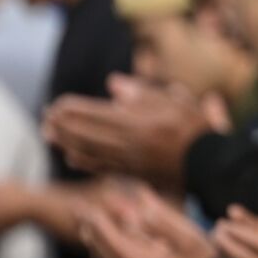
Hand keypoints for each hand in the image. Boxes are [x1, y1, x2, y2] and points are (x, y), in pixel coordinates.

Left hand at [42, 74, 211, 188]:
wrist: (211, 160)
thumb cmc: (194, 125)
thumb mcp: (174, 100)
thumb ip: (142, 92)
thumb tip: (113, 84)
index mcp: (139, 122)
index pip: (95, 114)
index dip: (73, 109)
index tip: (57, 104)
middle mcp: (130, 143)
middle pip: (87, 134)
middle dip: (63, 126)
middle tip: (46, 118)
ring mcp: (131, 160)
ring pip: (90, 151)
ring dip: (67, 142)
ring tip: (50, 135)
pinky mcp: (134, 173)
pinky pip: (102, 167)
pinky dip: (84, 161)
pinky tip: (71, 157)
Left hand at [82, 183, 215, 257]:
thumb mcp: (190, 236)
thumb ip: (163, 219)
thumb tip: (140, 201)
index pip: (111, 242)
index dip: (97, 223)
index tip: (87, 208)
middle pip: (103, 253)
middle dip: (92, 231)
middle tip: (81, 214)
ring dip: (98, 243)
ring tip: (91, 226)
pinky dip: (108, 253)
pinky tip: (110, 244)